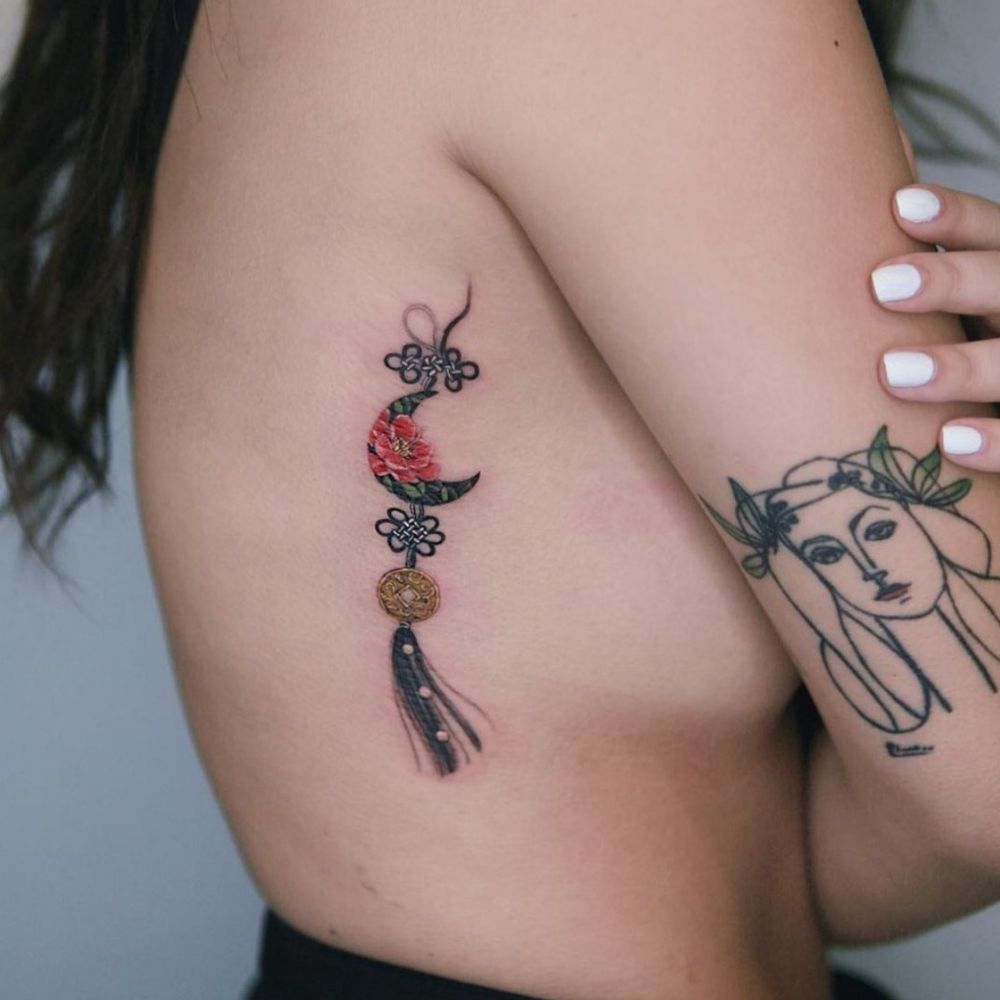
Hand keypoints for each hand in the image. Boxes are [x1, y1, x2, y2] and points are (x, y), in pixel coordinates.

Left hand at [873, 181, 999, 469]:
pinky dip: (994, 442)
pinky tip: (946, 442)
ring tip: (892, 373)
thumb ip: (919, 275)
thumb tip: (875, 193)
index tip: (899, 207)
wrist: (990, 425)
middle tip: (881, 285)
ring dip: (960, 366)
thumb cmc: (958, 355)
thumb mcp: (950, 314)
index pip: (995, 235)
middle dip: (951, 282)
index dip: (956, 218)